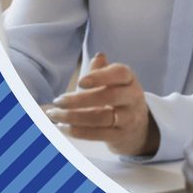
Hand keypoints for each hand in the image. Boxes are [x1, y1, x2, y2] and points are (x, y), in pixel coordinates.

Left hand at [44, 53, 159, 156]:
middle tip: (58, 101)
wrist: (137, 127)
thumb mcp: (113, 82)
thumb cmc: (117, 98)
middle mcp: (132, 97)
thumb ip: (102, 70)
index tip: (80, 82)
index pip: (119, 73)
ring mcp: (128, 118)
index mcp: (129, 79)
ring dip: (74, 117)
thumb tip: (99, 56)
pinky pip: (99, 134)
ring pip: (101, 118)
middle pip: (108, 97)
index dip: (100, 76)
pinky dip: (78, 131)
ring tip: (55, 114)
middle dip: (80, 99)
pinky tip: (63, 126)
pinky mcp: (120, 135)